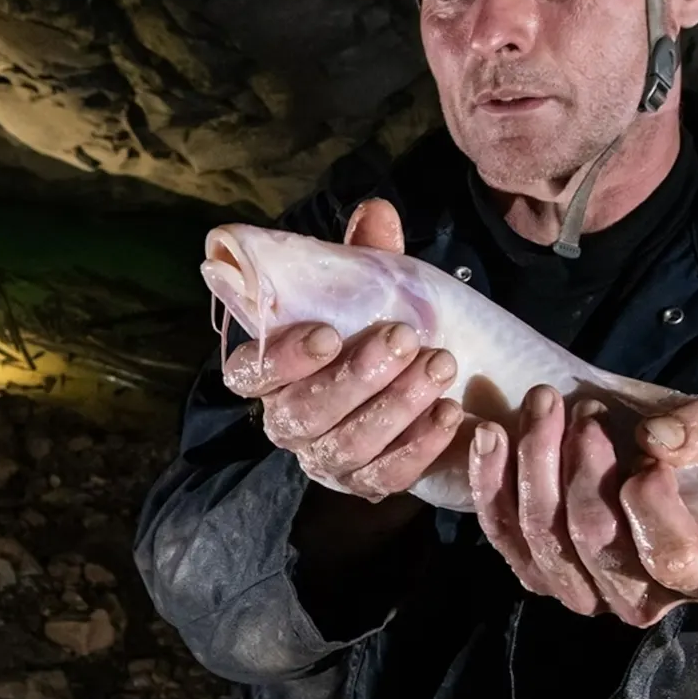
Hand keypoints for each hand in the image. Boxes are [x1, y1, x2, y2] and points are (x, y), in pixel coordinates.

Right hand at [220, 198, 465, 501]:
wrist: (429, 382)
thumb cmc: (383, 328)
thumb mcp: (377, 289)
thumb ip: (367, 256)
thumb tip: (376, 213)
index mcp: (271, 372)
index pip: (248, 375)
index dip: (280, 360)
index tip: (327, 333)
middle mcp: (288, 421)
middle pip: (302, 413)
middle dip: (355, 377)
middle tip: (405, 339)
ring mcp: (325, 459)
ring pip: (347, 445)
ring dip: (396, 406)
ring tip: (440, 366)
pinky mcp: (365, 485)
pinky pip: (385, 478)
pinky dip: (418, 447)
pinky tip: (450, 413)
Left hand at [467, 388, 697, 625]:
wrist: (635, 463)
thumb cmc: (686, 457)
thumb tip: (654, 439)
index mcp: (695, 576)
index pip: (672, 557)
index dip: (654, 504)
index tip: (648, 451)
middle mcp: (634, 598)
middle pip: (594, 537)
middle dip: (584, 466)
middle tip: (587, 411)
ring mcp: (578, 590)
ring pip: (542, 532)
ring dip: (536, 460)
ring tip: (542, 403)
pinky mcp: (533, 571)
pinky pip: (501, 530)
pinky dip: (491, 478)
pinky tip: (490, 434)